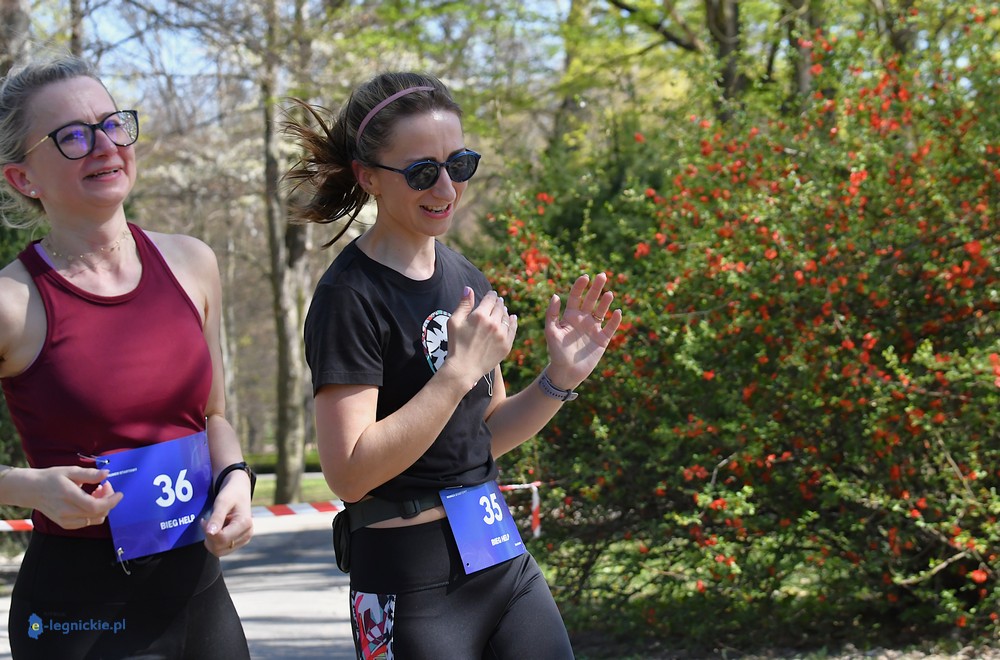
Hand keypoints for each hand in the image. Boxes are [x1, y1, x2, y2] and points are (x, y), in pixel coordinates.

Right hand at [29, 466, 122, 529]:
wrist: (31, 490)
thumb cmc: (51, 478)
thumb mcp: (70, 471)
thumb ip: (89, 474)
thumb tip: (107, 473)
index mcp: (68, 495)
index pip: (95, 506)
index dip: (111, 501)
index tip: (119, 493)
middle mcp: (66, 511)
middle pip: (98, 514)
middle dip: (108, 501)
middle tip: (105, 486)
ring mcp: (65, 520)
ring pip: (94, 520)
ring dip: (102, 507)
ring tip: (96, 492)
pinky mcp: (65, 524)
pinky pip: (87, 522)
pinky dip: (94, 513)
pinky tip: (89, 501)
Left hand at [201, 473, 253, 556]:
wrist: (240, 490)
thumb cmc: (231, 493)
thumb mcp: (222, 502)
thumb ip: (216, 517)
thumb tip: (210, 533)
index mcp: (245, 524)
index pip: (221, 538)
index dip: (208, 532)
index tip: (204, 520)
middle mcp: (247, 534)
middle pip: (219, 548)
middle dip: (208, 537)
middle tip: (207, 522)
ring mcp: (244, 539)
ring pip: (219, 551)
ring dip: (211, 540)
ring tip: (213, 525)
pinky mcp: (239, 542)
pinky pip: (222, 549)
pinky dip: (215, 541)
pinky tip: (217, 529)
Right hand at [444, 286, 516, 386]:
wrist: (464, 368)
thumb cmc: (456, 344)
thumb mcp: (454, 322)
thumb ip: (463, 304)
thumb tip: (469, 288)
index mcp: (480, 315)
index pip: (490, 299)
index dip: (491, 295)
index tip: (491, 294)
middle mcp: (493, 323)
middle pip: (499, 307)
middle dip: (498, 302)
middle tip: (497, 301)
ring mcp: (502, 335)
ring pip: (506, 317)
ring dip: (504, 312)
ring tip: (502, 310)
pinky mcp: (506, 345)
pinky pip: (513, 330)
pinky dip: (512, 322)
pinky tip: (512, 319)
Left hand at [544, 272, 622, 388]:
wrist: (566, 372)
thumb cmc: (556, 352)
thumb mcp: (551, 332)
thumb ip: (552, 315)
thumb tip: (555, 296)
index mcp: (570, 316)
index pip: (575, 297)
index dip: (580, 286)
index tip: (585, 277)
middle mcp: (583, 319)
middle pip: (591, 300)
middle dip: (596, 288)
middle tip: (602, 275)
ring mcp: (593, 329)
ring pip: (602, 311)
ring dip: (606, 302)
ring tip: (609, 293)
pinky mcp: (602, 340)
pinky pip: (611, 327)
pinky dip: (615, 320)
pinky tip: (618, 312)